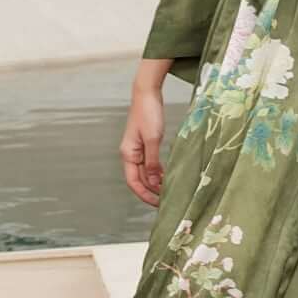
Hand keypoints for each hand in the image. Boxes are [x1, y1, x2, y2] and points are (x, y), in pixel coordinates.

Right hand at [120, 86, 166, 205]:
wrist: (147, 93)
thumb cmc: (148, 113)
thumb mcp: (153, 139)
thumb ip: (153, 162)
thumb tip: (154, 182)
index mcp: (129, 154)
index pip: (134, 182)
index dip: (144, 195)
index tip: (157, 204)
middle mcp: (131, 154)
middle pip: (139, 179)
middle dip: (151, 191)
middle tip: (165, 202)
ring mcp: (137, 149)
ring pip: (145, 172)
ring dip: (155, 183)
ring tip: (168, 191)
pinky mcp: (145, 143)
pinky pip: (150, 163)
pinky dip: (157, 172)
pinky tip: (167, 176)